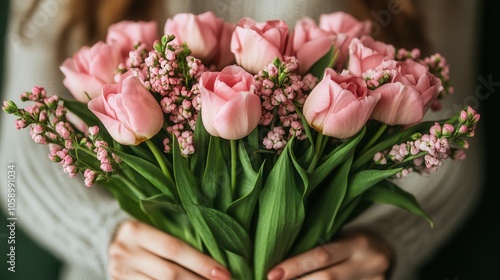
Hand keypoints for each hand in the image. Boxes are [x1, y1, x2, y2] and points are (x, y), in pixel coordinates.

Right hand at [108, 220, 230, 279]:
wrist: (104, 238)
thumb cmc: (142, 230)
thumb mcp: (152, 223)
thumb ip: (176, 233)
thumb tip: (216, 247)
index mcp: (136, 230)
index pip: (175, 249)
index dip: (201, 262)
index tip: (223, 272)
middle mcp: (125, 252)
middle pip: (170, 274)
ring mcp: (120, 273)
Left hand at [267, 229, 393, 279]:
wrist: (386, 251)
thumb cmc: (353, 239)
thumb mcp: (342, 235)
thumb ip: (320, 246)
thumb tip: (282, 259)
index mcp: (358, 242)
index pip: (322, 256)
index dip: (295, 266)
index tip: (272, 274)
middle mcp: (368, 263)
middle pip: (328, 279)